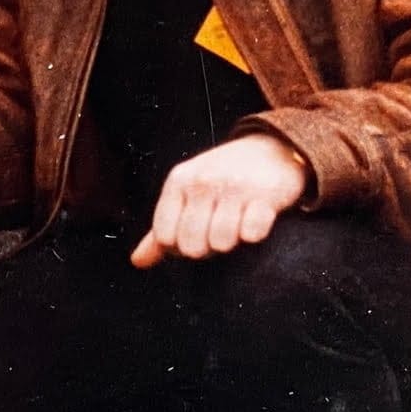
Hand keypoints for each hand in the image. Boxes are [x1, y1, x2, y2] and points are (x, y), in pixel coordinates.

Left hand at [130, 134, 308, 267]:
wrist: (273, 149)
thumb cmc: (223, 178)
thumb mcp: (186, 193)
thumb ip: (162, 229)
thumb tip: (137, 262)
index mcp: (178, 182)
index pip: (164, 237)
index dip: (179, 247)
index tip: (194, 234)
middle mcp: (203, 182)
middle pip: (192, 246)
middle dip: (206, 248)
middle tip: (217, 230)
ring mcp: (234, 187)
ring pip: (222, 243)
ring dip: (232, 242)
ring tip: (236, 224)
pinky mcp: (265, 196)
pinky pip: (253, 234)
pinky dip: (255, 234)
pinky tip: (255, 219)